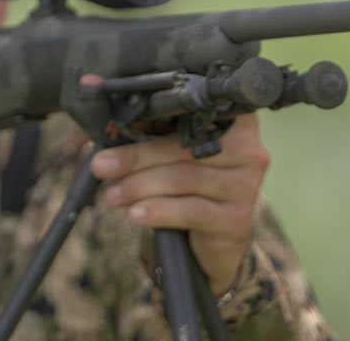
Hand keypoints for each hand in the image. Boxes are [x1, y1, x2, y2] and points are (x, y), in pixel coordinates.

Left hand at [90, 114, 268, 294]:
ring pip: (183, 178)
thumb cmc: (190, 187)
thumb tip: (102, 120)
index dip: (159, 108)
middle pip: (184, 147)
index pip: (195, 109)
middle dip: (136, 157)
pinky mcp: (237, 219)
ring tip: (112, 195)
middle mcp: (248, 149)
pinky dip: (160, 211)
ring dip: (140, 186)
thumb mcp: (172, 155)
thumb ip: (149, 132)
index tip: (122, 113)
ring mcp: (246, 185)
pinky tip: (137, 214)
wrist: (214, 241)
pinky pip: (192, 210)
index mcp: (233, 121)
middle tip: (102, 166)